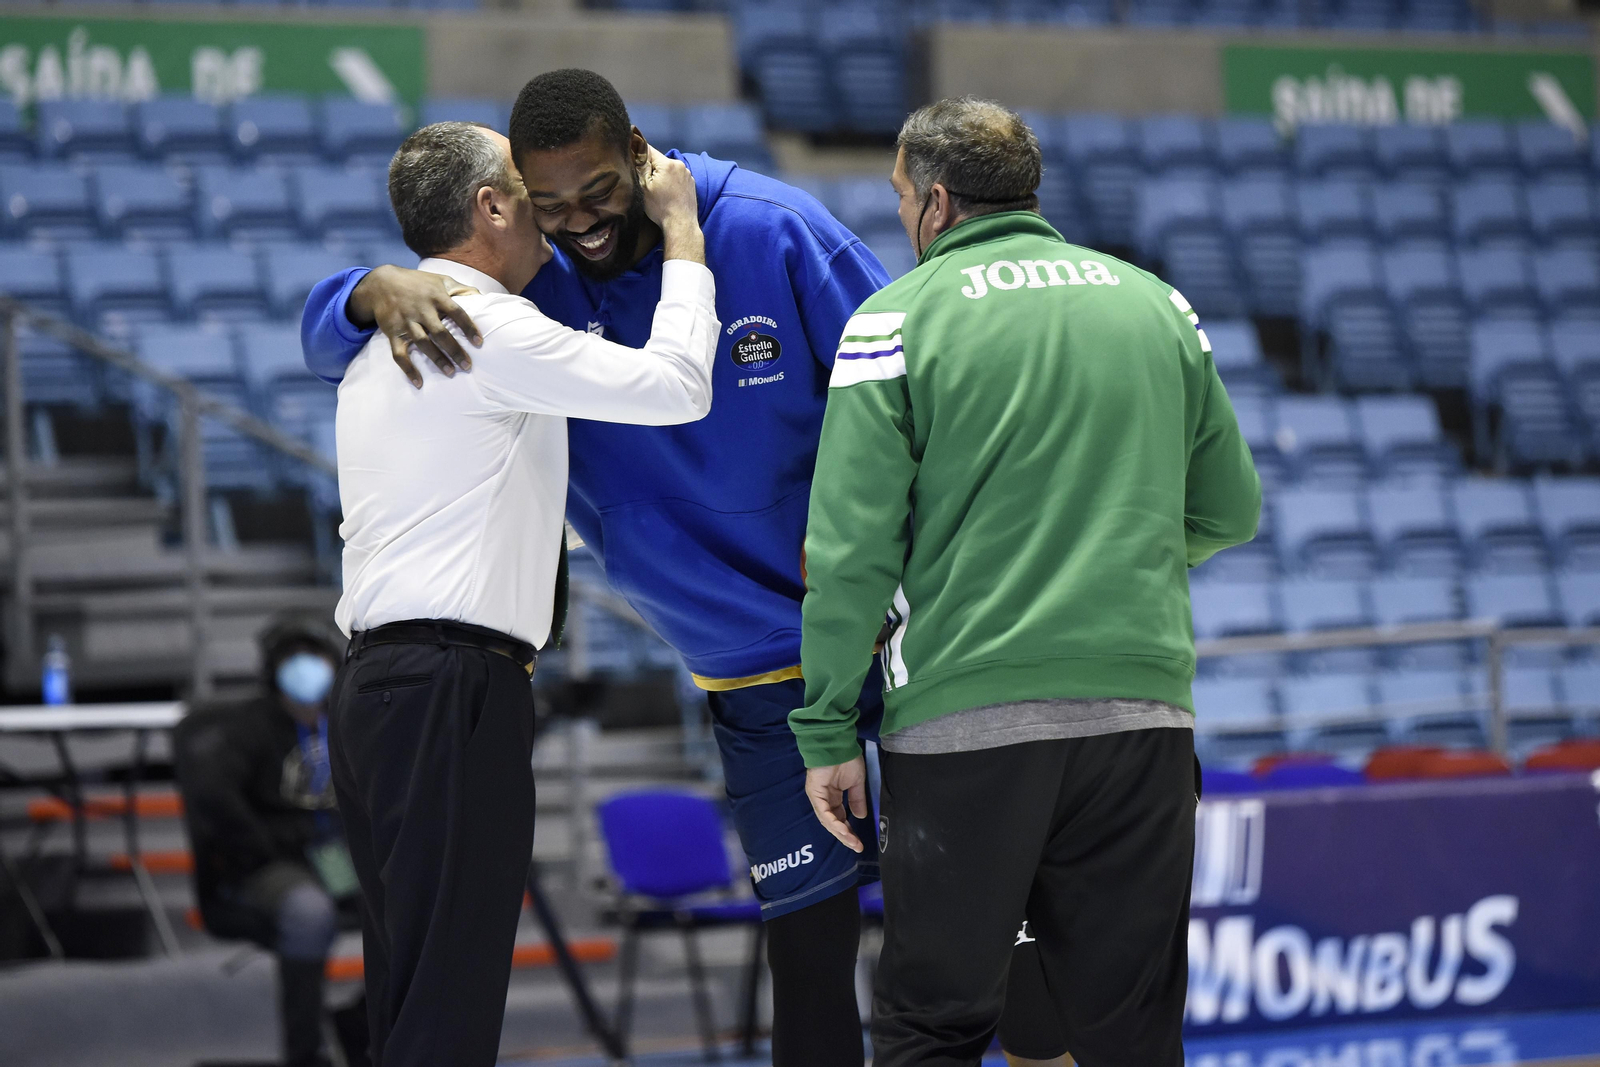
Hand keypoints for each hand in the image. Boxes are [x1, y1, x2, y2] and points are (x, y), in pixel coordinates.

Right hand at [349, 265, 482, 388]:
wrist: (381, 284)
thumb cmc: (418, 284)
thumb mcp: (440, 280)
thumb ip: (461, 289)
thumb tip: (483, 298)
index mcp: (436, 297)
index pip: (456, 312)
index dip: (468, 327)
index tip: (479, 343)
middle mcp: (421, 310)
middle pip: (440, 332)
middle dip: (454, 350)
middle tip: (467, 366)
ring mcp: (406, 322)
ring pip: (422, 343)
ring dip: (437, 359)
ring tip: (451, 372)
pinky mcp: (392, 333)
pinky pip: (399, 354)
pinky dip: (408, 369)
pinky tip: (419, 383)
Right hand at [639, 146, 697, 228]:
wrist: (681, 223)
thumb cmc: (660, 207)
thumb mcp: (644, 187)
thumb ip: (640, 167)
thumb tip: (637, 153)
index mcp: (667, 163)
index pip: (648, 150)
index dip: (639, 155)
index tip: (635, 164)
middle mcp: (680, 165)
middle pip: (659, 160)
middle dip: (652, 168)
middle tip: (647, 183)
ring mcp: (687, 174)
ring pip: (668, 169)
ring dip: (662, 175)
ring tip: (659, 191)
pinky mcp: (691, 183)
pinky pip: (677, 177)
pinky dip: (671, 182)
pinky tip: (668, 194)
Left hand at [804, 756, 868, 852]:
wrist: (839, 744)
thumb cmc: (847, 759)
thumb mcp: (857, 782)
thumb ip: (857, 799)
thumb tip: (860, 816)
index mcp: (833, 797)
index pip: (840, 818)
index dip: (849, 831)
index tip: (859, 842)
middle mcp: (824, 799)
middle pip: (833, 823)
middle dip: (845, 836)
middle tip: (857, 846)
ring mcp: (818, 797)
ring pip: (827, 821)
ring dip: (840, 832)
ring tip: (852, 841)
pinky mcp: (815, 793)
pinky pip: (824, 812)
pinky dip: (834, 822)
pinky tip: (844, 829)